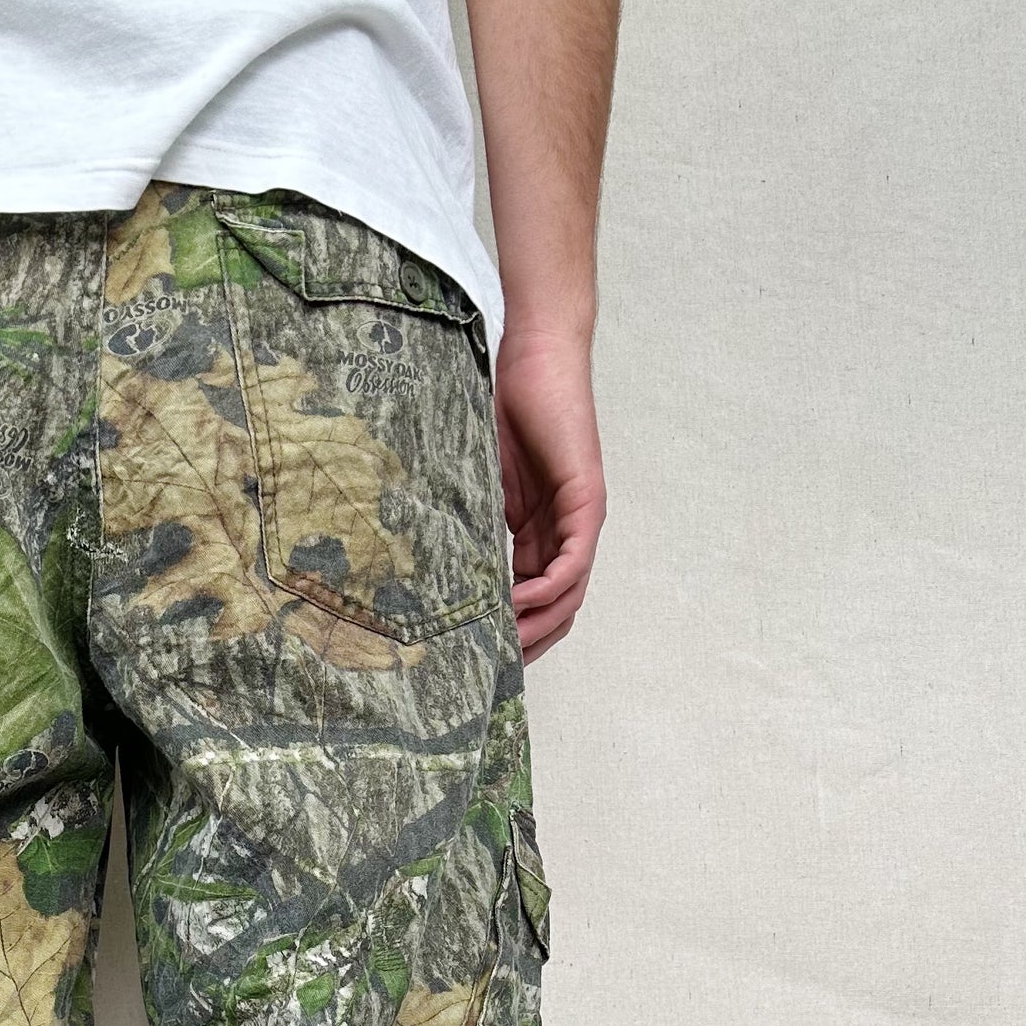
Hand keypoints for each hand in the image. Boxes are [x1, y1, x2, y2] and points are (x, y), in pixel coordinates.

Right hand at [493, 326, 605, 660]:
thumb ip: (475, 523)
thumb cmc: (505, 406)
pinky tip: (520, 604)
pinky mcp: (586, 500)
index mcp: (542, 530)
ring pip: (570, 593)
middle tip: (491, 669)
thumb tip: (438, 568)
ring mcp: (580, 517)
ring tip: (506, 648)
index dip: (513, 631)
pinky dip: (550, 588)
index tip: (479, 655)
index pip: (535, 597)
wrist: (534, 356)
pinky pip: (574, 561)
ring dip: (539, 625)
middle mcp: (567, 530)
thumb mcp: (481, 482)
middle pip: (558, 607)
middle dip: (528, 642)